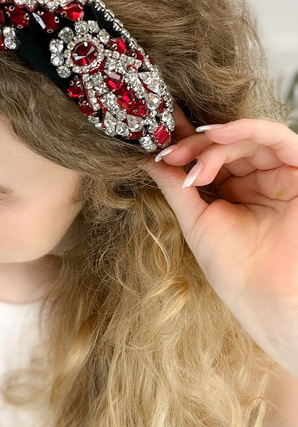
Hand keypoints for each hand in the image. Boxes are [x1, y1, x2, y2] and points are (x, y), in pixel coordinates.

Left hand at [147, 111, 297, 377]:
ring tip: (192, 160)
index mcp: (234, 191)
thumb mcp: (195, 221)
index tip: (157, 141)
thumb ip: (174, 186)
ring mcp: (279, 174)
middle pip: (225, 144)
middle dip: (193, 146)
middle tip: (171, 154)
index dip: (185, 144)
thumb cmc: (234, 268)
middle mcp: (257, 180)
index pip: (209, 155)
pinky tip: (218, 135)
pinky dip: (247, 128)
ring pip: (245, 138)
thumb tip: (148, 159)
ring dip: (214, 143)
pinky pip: (277, 137)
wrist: (266, 297)